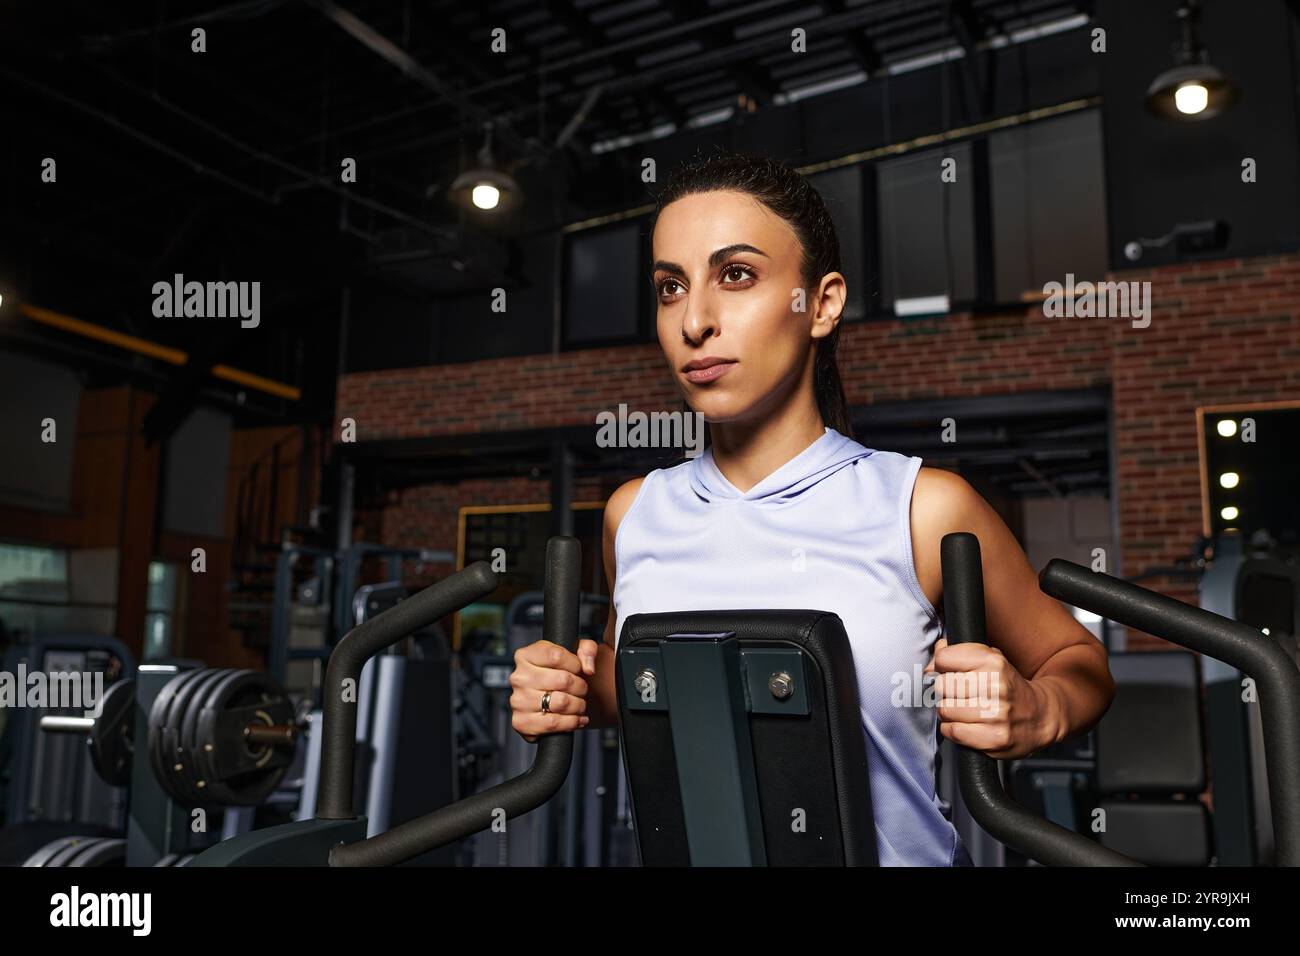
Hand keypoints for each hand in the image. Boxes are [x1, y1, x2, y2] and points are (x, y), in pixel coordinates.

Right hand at [509, 638, 598, 742]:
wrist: (550, 700)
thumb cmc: (562, 673)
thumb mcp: (575, 651)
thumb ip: (587, 649)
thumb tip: (588, 668)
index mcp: (525, 655)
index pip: (557, 656)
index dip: (576, 664)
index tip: (579, 670)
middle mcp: (518, 677)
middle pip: (563, 680)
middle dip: (581, 687)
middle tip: (582, 689)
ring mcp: (518, 701)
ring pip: (561, 702)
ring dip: (579, 705)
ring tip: (580, 704)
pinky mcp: (521, 722)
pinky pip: (554, 723)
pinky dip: (572, 722)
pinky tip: (577, 719)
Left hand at [924, 638, 1060, 758]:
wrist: (1041, 715)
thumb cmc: (1007, 686)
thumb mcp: (989, 660)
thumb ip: (957, 653)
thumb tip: (930, 664)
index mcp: (993, 662)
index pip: (944, 659)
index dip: (941, 666)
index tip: (950, 672)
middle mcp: (995, 686)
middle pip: (942, 686)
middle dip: (945, 691)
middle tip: (958, 694)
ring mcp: (996, 714)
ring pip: (945, 710)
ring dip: (949, 711)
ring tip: (964, 710)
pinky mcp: (995, 738)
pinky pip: (953, 731)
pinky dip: (953, 729)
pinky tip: (966, 724)